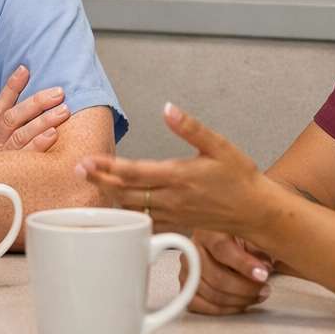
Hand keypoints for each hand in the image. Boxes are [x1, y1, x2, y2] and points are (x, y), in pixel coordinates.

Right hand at [0, 66, 69, 153]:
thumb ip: (4, 130)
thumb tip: (29, 104)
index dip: (11, 87)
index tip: (24, 70)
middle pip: (14, 118)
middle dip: (37, 102)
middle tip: (58, 92)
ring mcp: (3, 159)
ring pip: (22, 134)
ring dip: (44, 120)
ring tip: (63, 110)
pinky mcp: (12, 172)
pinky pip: (26, 156)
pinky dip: (40, 144)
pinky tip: (54, 135)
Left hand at [74, 102, 274, 236]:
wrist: (256, 210)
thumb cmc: (240, 177)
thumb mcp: (219, 145)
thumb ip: (190, 127)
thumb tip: (168, 109)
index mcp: (179, 176)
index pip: (134, 172)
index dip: (107, 166)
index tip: (88, 159)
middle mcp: (172, 198)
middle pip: (125, 192)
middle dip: (99, 180)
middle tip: (79, 169)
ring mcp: (172, 214)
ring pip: (131, 209)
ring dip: (108, 196)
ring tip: (91, 183)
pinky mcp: (176, 224)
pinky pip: (144, 222)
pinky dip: (126, 214)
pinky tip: (115, 206)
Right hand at [183, 229, 273, 314]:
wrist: (228, 248)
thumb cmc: (242, 242)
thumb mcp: (254, 238)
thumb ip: (260, 250)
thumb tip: (265, 266)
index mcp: (208, 230)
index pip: (222, 248)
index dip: (243, 264)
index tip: (263, 275)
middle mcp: (193, 248)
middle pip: (217, 277)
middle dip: (246, 288)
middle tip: (265, 289)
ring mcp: (187, 270)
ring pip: (211, 294)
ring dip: (239, 300)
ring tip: (257, 296)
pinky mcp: (185, 287)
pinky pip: (200, 305)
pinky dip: (224, 309)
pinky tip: (240, 303)